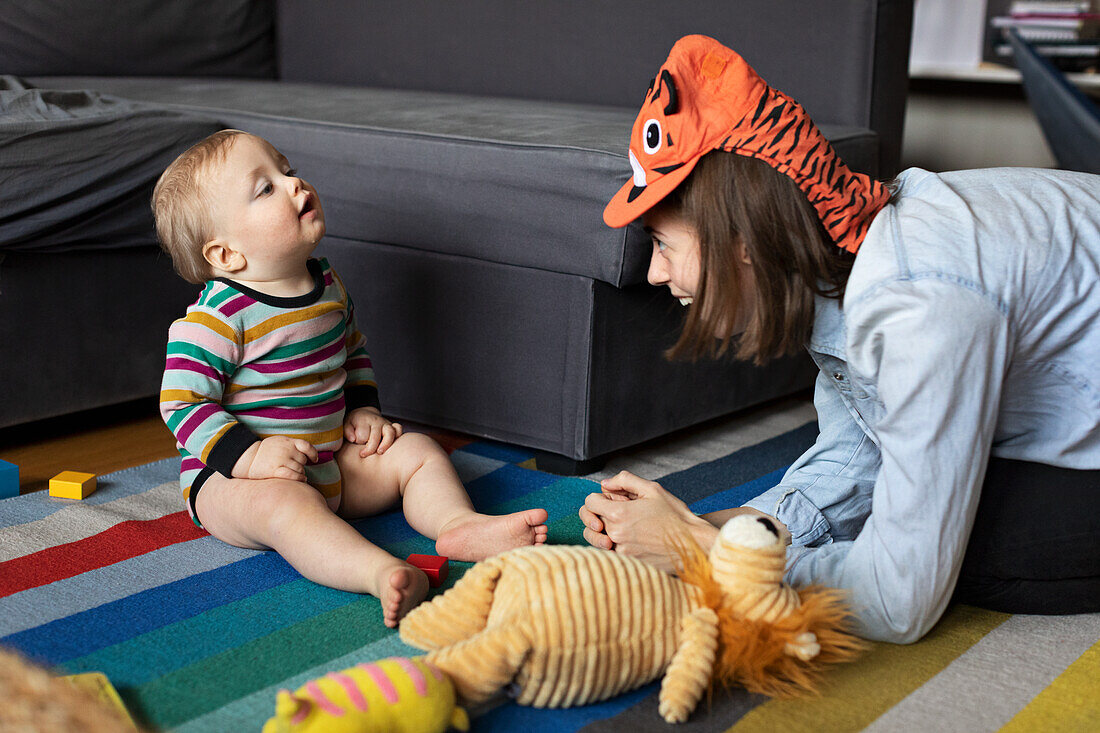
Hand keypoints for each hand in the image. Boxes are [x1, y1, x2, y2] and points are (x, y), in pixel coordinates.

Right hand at [235, 435, 317, 481]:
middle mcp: (286, 450)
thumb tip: (308, 455)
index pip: (306, 446)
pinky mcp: (275, 470)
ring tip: (294, 474)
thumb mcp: (279, 442)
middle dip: (301, 466)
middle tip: (293, 468)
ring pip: (300, 469)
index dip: (313, 453)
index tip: (314, 460)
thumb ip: (292, 445)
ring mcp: (281, 460)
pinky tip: (301, 480)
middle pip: (303, 461)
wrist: (248, 458)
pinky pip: (293, 476)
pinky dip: (299, 478)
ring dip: (300, 474)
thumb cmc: (266, 452)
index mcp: (287, 442)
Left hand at [344, 406, 402, 456]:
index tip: (354, 443)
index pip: (362, 435)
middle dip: (370, 447)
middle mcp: (376, 421)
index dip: (358, 441)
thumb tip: (352, 439)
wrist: (364, 414)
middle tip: (363, 454)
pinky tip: (393, 446)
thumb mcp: (346, 424)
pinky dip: (398, 437)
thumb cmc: (354, 423)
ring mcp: (386, 424)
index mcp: (364, 420)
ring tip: (379, 452)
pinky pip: (398, 429)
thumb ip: (347, 431)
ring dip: (385, 444)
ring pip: (390, 433)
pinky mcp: (392, 427)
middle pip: (376, 435)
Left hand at [579, 471, 716, 572]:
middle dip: (600, 513)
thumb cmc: (675, 516)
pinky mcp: (627, 563)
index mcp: (619, 513)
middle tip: (617, 512)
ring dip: (604, 530)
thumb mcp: (652, 489)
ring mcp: (620, 551)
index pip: (589, 503)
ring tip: (622, 526)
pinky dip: (614, 544)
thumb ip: (625, 481)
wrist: (692, 544)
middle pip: (590, 521)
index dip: (598, 497)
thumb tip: (605, 484)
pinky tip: (630, 539)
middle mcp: (616, 534)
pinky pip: (609, 552)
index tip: (611, 499)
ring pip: (597, 538)